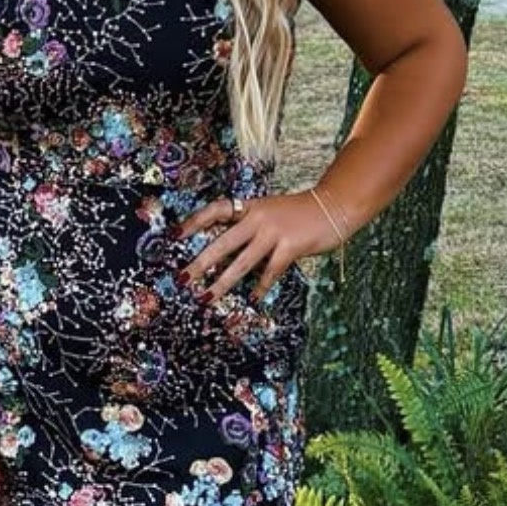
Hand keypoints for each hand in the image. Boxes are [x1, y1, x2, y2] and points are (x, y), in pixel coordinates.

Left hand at [175, 189, 342, 303]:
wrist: (332, 207)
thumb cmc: (298, 214)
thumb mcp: (269, 214)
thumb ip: (248, 231)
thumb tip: (225, 257)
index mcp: (250, 207)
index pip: (216, 210)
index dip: (195, 221)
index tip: (174, 235)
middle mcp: (258, 217)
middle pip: (223, 242)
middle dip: (201, 262)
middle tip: (183, 278)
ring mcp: (274, 232)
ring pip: (242, 262)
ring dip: (223, 282)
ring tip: (207, 297)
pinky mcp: (290, 246)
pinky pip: (270, 271)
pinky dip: (261, 286)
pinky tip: (254, 299)